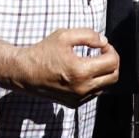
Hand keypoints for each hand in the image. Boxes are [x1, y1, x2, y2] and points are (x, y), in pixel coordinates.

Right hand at [0, 29, 119, 106]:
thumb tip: (103, 41)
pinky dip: (94, 81)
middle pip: (113, 76)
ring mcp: (79, 98)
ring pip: (105, 86)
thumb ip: (88, 35)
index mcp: (81, 71)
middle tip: (102, 52)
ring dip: (103, 72)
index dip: (110, 49)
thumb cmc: (43, 52)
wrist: (25, 72)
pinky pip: (93, 93)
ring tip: (91, 60)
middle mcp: (82, 88)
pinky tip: (83, 71)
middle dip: (112, 61)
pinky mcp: (74, 103)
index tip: (102, 44)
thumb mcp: (64, 35)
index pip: (112, 62)